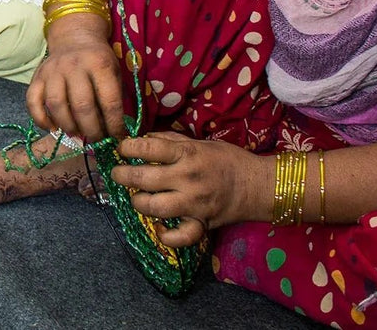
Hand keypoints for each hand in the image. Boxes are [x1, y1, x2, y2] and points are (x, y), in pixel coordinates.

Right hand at [26, 16, 126, 142]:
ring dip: (68, 126)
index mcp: (99, 64)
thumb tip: (114, 132)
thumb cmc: (98, 61)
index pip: (109, 101)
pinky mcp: (37, 76)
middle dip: (91, 130)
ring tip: (77, 135)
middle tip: (96, 140)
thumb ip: (114, 98)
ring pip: (56, 105)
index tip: (117, 137)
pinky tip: (52, 128)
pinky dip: (40, 119)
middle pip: (82, 106)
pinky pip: (33, 101)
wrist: (74, 38)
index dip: (114, 124)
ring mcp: (52, 71)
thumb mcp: (114, 72)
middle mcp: (74, 66)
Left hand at [110, 132, 272, 247]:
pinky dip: (166, 236)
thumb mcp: (200, 142)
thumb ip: (170, 140)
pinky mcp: (202, 224)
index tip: (121, 148)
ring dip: (138, 202)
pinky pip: (180, 236)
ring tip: (136, 196)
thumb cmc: (227, 160)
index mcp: (188, 154)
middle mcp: (187, 179)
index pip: (147, 148)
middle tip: (116, 173)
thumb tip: (142, 140)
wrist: (259, 185)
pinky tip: (159, 228)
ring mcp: (194, 204)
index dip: (127, 147)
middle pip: (143, 179)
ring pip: (154, 207)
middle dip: (121, 175)